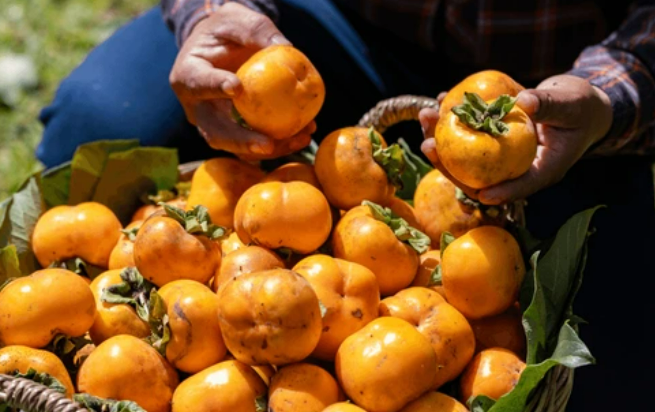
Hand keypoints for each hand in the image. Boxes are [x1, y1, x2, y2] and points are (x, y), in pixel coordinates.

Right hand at [169, 3, 312, 158]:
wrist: (220, 48)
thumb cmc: (226, 31)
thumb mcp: (237, 19)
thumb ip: (256, 30)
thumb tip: (285, 48)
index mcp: (188, 73)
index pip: (198, 83)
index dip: (215, 87)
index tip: (236, 88)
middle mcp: (197, 106)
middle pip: (214, 131)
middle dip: (242, 141)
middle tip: (268, 143)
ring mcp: (214, 124)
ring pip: (235, 146)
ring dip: (267, 148)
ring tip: (299, 139)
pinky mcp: (233, 132)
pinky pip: (253, 144)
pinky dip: (279, 144)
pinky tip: (303, 135)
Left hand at [420, 75, 612, 203]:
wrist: (577, 105)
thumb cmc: (581, 108)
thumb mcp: (572, 104)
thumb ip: (550, 105)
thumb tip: (523, 101)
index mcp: (542, 170)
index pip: (521, 186)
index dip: (502, 192)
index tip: (481, 195)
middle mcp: (516, 169)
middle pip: (479, 178)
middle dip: (449, 165)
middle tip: (427, 144)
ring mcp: (501, 158)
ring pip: (466, 159)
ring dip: (442, 141)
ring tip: (425, 116)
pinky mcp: (492, 143)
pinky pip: (467, 139)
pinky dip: (452, 123)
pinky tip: (438, 102)